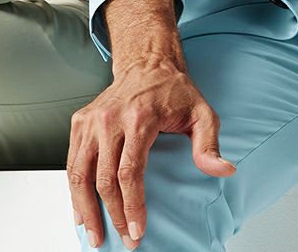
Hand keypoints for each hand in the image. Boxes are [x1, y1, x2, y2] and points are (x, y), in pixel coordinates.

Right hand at [67, 61, 234, 248]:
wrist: (148, 63)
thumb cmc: (175, 91)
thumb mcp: (202, 113)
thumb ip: (209, 144)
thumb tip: (225, 170)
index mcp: (139, 117)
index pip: (130, 172)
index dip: (132, 206)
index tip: (138, 231)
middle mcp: (110, 118)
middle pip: (104, 178)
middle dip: (113, 215)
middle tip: (124, 239)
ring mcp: (92, 120)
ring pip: (80, 174)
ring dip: (85, 209)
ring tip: (94, 234)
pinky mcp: (80, 122)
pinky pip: (72, 162)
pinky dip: (74, 190)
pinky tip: (81, 211)